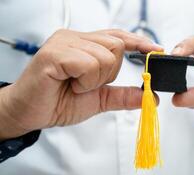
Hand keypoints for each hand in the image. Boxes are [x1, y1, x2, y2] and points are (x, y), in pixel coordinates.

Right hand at [0, 29, 162, 139]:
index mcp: (85, 45)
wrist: (31, 113)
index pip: (117, 36)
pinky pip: (88, 63)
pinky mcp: (54, 54)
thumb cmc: (59, 102)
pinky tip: (70, 84)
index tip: (156, 50)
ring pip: (105, 55)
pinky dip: (84, 80)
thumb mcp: (98, 99)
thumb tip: (148, 96)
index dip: (138, 42)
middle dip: (109, 72)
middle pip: (116, 45)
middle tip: (88, 84)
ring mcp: (64, 42)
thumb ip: (122, 95)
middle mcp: (75, 38)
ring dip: (95, 79)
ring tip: (76, 85)